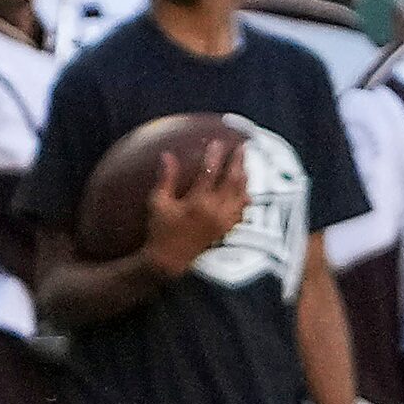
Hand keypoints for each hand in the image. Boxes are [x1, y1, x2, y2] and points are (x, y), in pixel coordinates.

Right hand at [142, 145, 251, 277]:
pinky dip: (245, 198)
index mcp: (197, 203)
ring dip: (245, 177)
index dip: (215, 155)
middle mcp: (215, 211)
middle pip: (233, 181)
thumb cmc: (160, 231)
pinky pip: (242, 211)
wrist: (169, 262)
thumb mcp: (158, 203)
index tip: (217, 142)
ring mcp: (223, 221)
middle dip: (238, 161)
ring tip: (246, 163)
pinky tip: (246, 190)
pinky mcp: (226, 230)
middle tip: (242, 146)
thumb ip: (166, 179)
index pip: (209, 173)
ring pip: (241, 194)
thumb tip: (167, 155)